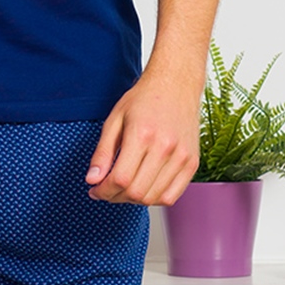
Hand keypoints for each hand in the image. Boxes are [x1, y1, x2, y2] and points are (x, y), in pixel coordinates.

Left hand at [85, 72, 201, 204]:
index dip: (103, 191)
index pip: (120, 179)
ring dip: (133, 200)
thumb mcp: (114, 120)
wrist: (176, 85)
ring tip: (124, 188)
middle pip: (136, 192)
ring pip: (153, 198)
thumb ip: (102, 152)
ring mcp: (182, 156)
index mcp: (142, 135)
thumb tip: (92, 180)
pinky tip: (144, 188)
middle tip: (106, 190)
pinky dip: (154, 199)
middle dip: (115, 197)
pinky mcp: (192, 163)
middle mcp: (165, 147)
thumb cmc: (144, 99)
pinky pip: (172, 196)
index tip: (95, 189)